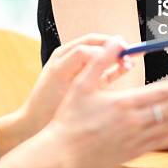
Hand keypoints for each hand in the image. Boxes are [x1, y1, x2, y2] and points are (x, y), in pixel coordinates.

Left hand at [17, 34, 133, 140]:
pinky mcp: (88, 86)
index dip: (107, 43)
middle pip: (101, 47)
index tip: (121, 46)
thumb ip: (78, 58)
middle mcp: (75, 60)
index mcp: (65, 55)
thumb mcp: (60, 75)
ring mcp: (82, 73)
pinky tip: (127, 69)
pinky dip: (116, 70)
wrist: (35, 126)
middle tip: (131, 50)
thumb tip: (100, 49)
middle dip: (117, 48)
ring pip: (105, 60)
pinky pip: (105, 73)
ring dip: (118, 58)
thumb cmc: (44, 102)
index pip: (92, 41)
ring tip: (131, 61)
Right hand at [44, 39, 167, 167]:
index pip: (163, 93)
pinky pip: (161, 142)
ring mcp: (136, 139)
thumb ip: (101, 60)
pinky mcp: (132, 151)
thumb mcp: (82, 83)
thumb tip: (118, 40)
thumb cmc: (70, 117)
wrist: (61, 152)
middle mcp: (135, 122)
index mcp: (125, 103)